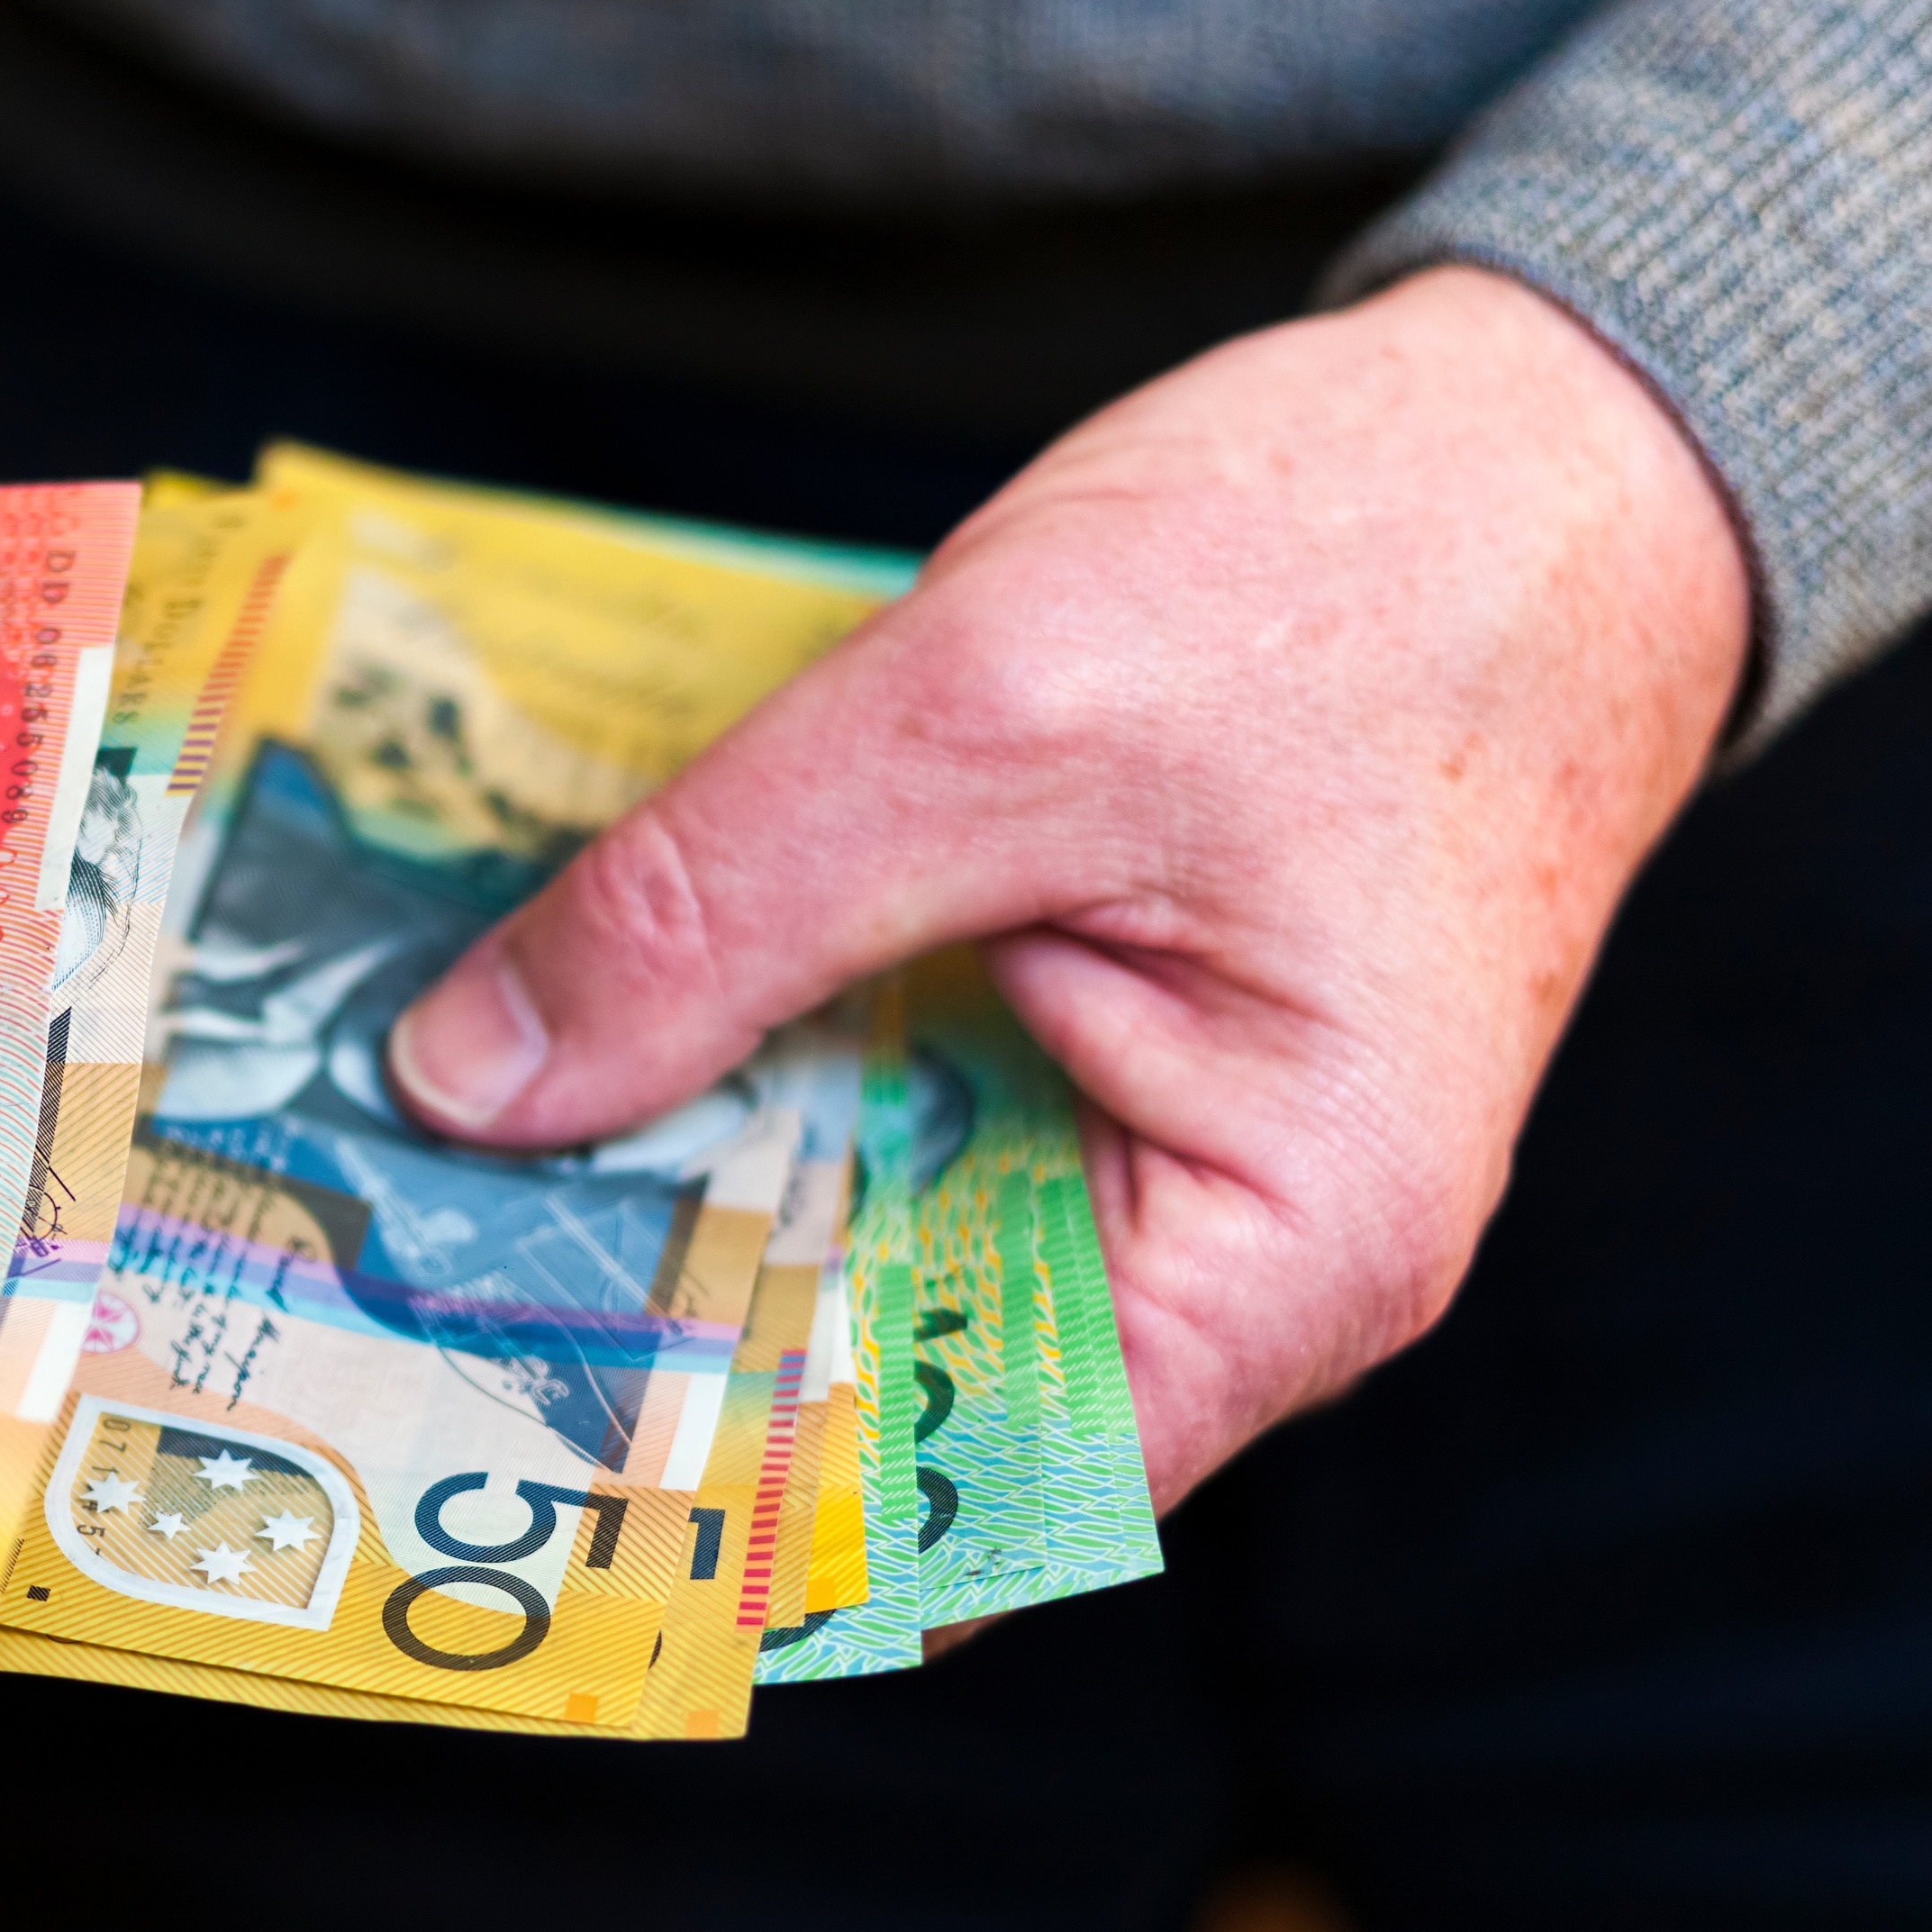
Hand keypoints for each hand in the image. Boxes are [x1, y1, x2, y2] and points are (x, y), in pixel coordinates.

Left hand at [385, 268, 1750, 1506]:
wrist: (1554, 433)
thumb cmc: (1359, 565)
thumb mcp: (988, 710)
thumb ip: (715, 910)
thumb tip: (468, 1088)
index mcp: (1275, 1261)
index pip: (947, 1497)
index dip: (708, 1498)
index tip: (474, 1453)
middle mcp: (1228, 1266)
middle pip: (880, 1381)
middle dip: (647, 1332)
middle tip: (378, 1291)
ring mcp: (1162, 1163)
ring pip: (861, 1243)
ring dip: (670, 1191)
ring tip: (423, 1164)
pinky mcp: (1099, 1054)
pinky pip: (893, 1118)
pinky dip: (749, 1075)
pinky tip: (576, 1021)